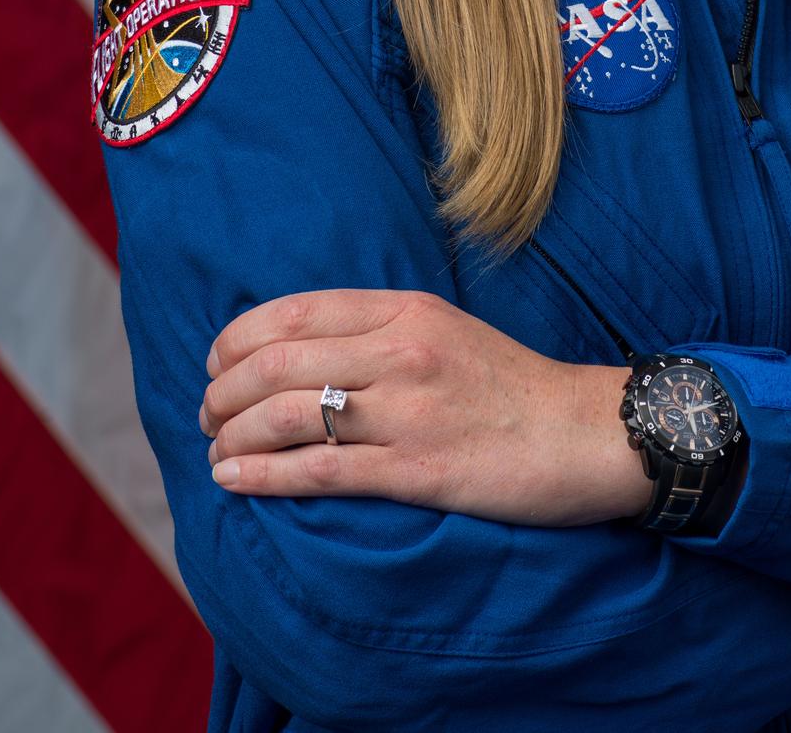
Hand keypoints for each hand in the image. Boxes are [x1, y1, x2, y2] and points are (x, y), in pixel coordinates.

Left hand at [197, 287, 649, 524]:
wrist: (584, 433)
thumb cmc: (512, 385)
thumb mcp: (447, 330)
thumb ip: (382, 331)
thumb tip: (303, 347)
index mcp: (407, 311)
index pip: (296, 311)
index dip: (238, 337)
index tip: (215, 361)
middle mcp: (402, 351)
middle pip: (277, 361)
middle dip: (222, 390)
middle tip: (206, 412)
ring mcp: (407, 411)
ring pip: (286, 414)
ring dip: (231, 434)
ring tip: (214, 451)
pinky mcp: (415, 470)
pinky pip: (317, 470)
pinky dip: (261, 475)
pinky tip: (232, 480)